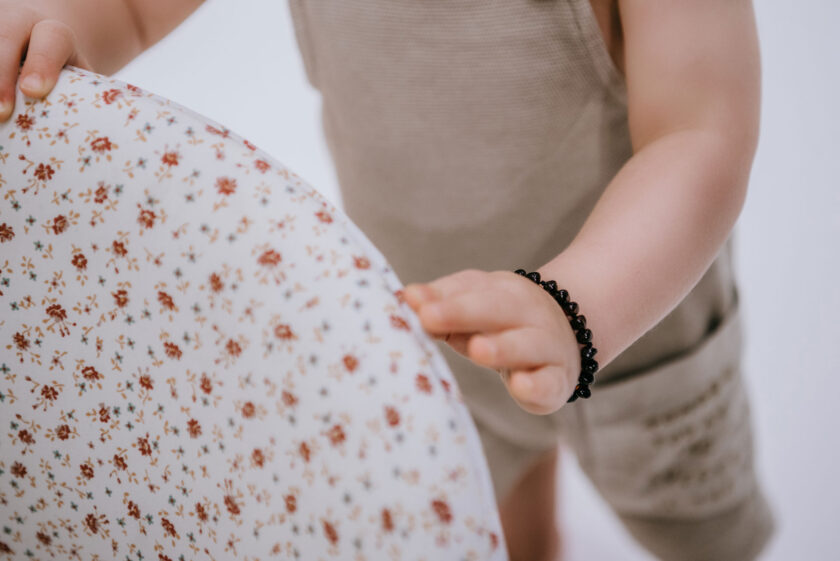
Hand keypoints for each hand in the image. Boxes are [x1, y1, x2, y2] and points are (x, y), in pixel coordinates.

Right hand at [0, 2, 91, 120]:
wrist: (34, 44)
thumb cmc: (61, 75)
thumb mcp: (77, 79)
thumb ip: (86, 93)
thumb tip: (104, 126)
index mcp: (54, 33)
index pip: (52, 39)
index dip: (42, 64)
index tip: (33, 91)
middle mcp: (19, 21)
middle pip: (5, 39)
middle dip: (1, 77)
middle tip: (1, 113)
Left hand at [403, 269, 580, 414]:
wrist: (567, 337)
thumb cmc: (504, 323)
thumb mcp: (475, 306)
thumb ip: (442, 301)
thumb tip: (408, 296)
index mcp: (504, 290)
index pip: (472, 288)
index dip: (442, 296)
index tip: (412, 302)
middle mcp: (528, 313)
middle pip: (497, 309)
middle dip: (463, 312)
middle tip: (429, 317)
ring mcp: (547, 346)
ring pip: (526, 344)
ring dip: (502, 346)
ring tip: (478, 350)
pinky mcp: (558, 380)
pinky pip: (550, 383)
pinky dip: (536, 385)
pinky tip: (520, 385)